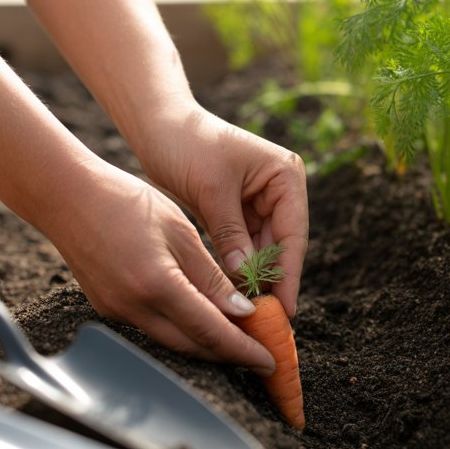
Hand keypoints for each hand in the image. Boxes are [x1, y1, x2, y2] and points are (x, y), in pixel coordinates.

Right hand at [38, 159, 276, 371]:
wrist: (67, 195)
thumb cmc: (127, 202)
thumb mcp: (180, 231)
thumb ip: (211, 277)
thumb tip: (244, 312)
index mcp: (157, 285)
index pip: (211, 331)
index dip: (243, 350)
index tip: (269, 361)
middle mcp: (134, 308)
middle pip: (192, 346)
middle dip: (229, 355)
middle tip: (261, 357)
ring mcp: (116, 311)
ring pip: (172, 341)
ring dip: (206, 345)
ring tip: (238, 342)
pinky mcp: (107, 307)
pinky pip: (152, 328)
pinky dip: (181, 330)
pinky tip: (200, 321)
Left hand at [135, 108, 308, 317]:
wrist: (155, 126)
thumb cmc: (186, 145)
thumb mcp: (211, 191)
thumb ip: (231, 235)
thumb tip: (246, 281)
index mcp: (286, 175)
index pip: (293, 233)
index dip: (289, 274)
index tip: (285, 309)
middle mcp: (280, 190)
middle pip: (282, 247)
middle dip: (272, 282)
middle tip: (267, 322)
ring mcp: (260, 202)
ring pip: (263, 252)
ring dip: (255, 281)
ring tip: (249, 316)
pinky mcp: (238, 213)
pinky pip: (243, 249)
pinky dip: (238, 270)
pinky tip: (232, 297)